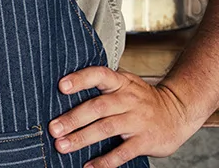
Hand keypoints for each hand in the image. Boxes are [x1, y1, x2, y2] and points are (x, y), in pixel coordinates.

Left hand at [49, 67, 204, 167]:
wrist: (179, 112)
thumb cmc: (141, 99)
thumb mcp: (125, 84)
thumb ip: (101, 84)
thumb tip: (61, 89)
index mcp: (121, 82)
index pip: (99, 75)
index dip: (80, 79)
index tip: (61, 86)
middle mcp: (129, 99)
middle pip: (98, 107)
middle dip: (73, 118)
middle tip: (53, 129)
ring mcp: (138, 120)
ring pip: (107, 128)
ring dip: (82, 138)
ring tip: (62, 146)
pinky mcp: (146, 140)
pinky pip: (123, 152)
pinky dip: (106, 161)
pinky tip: (90, 166)